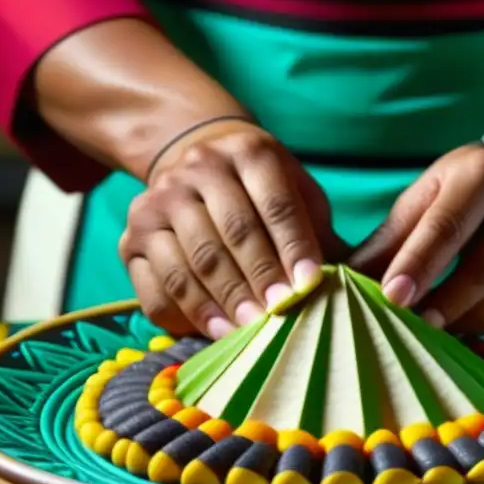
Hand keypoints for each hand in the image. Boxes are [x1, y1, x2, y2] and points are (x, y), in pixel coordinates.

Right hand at [119, 120, 347, 337]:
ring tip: (248, 330)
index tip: (310, 285)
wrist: (194, 163)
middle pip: (231, 233)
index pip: (275, 204)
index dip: (293, 247)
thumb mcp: (296, 193)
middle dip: (259, 279)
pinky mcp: (130, 238)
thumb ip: (319, 232)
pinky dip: (183, 312)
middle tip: (280, 314)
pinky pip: (154, 284)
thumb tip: (354, 283)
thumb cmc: (261, 192)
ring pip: (191, 261)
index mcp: (248, 152)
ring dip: (223, 300)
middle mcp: (198, 170)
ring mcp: (157, 203)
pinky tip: (213, 330)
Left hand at [349, 145, 483, 337]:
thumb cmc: (465, 189)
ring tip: (437, 333)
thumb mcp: (426, 196)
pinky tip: (473, 328)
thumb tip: (345, 280)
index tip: (391, 298)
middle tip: (411, 329)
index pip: (446, 227)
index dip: (418, 266)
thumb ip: (390, 239)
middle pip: (482, 269)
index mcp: (482, 175)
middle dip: (442, 306)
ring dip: (467, 323)